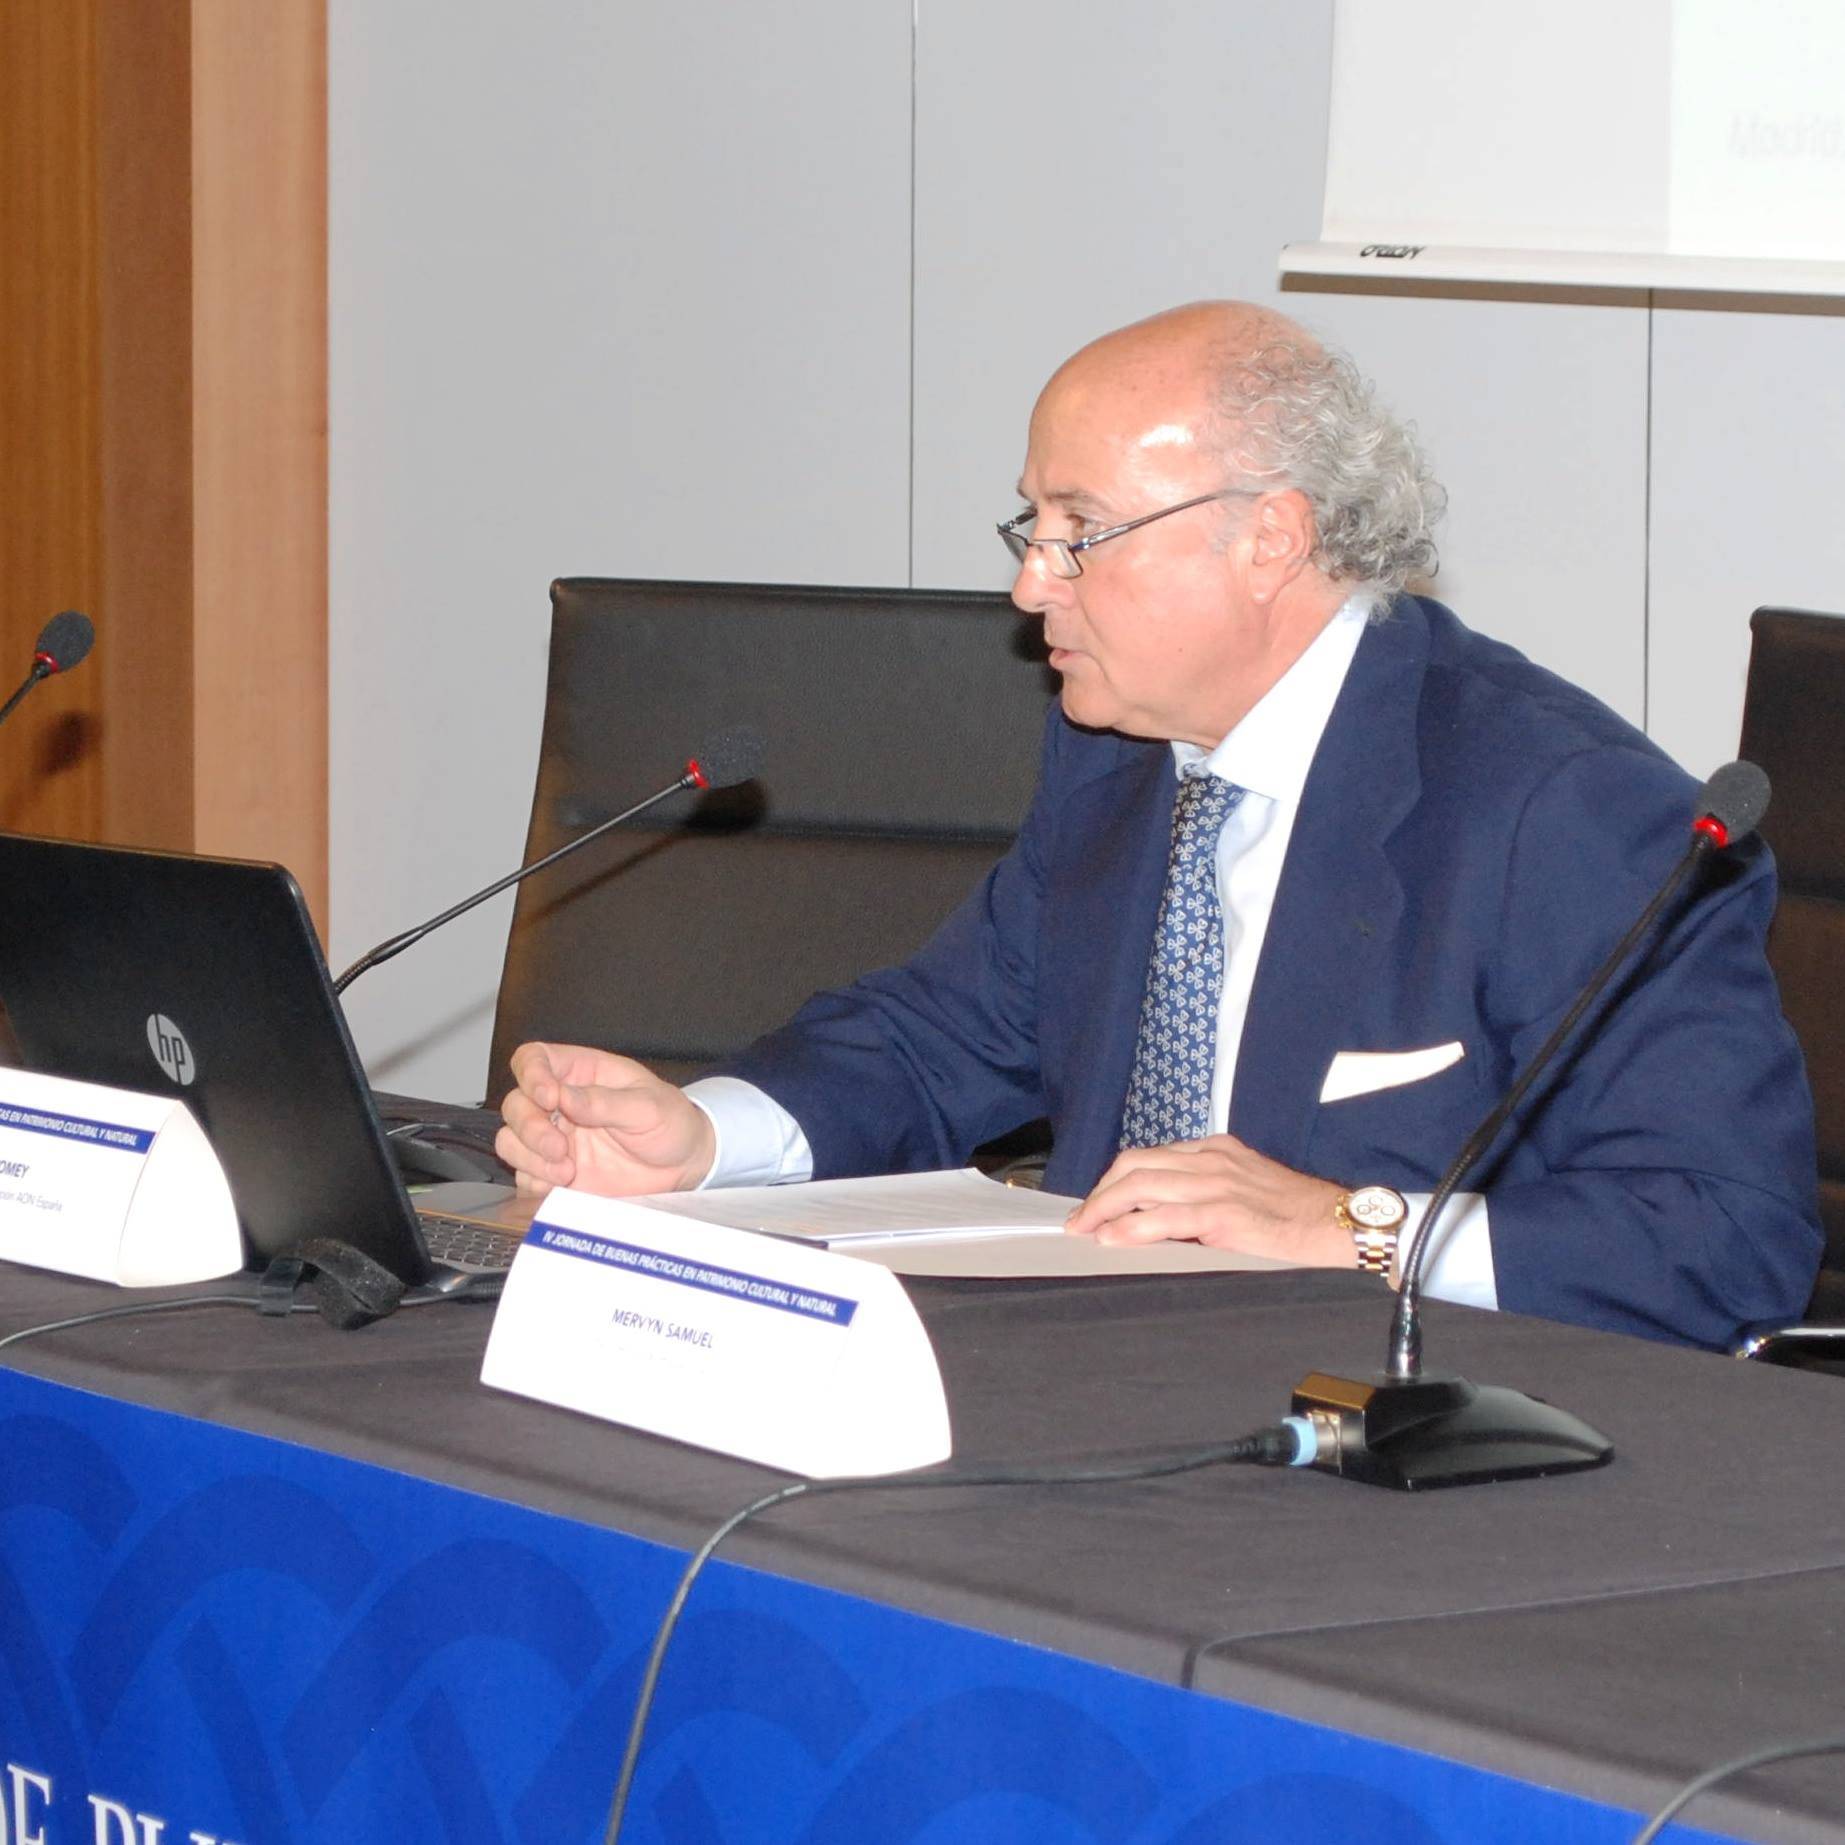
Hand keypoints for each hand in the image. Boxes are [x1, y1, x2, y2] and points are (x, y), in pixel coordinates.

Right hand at [495, 1042, 716, 1198]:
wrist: (685, 1166)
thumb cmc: (670, 1122)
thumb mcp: (648, 1106)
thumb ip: (604, 1101)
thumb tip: (563, 1096)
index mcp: (581, 1073)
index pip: (534, 1059)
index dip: (531, 1075)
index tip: (548, 1098)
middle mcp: (560, 1104)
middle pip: (515, 1104)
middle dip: (529, 1127)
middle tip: (560, 1148)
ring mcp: (555, 1139)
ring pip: (511, 1141)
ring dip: (529, 1157)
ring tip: (566, 1172)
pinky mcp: (555, 1173)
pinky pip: (525, 1176)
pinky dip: (534, 1181)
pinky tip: (560, 1186)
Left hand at [1064, 1134, 1352, 1266]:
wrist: (1342, 1225)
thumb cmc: (1300, 1214)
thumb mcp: (1248, 1187)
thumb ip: (1209, 1192)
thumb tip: (1166, 1217)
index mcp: (1218, 1150)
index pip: (1151, 1156)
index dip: (1117, 1179)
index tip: (1099, 1201)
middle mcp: (1212, 1160)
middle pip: (1136, 1165)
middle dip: (1101, 1192)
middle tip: (1081, 1218)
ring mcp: (1218, 1185)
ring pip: (1142, 1186)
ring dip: (1105, 1209)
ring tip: (1086, 1230)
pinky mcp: (1225, 1214)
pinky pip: (1166, 1218)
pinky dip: (1133, 1228)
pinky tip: (1114, 1240)